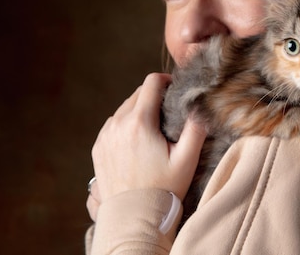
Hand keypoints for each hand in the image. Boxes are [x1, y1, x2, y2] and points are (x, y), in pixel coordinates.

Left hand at [87, 73, 205, 220]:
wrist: (133, 218)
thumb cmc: (164, 189)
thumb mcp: (187, 159)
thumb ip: (196, 128)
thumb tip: (200, 106)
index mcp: (139, 122)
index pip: (151, 83)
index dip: (166, 80)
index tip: (176, 90)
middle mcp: (118, 124)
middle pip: (138, 94)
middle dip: (154, 97)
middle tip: (169, 112)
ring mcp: (105, 136)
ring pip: (124, 108)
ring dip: (139, 110)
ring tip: (154, 128)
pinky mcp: (98, 148)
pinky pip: (113, 124)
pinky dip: (126, 124)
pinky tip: (138, 140)